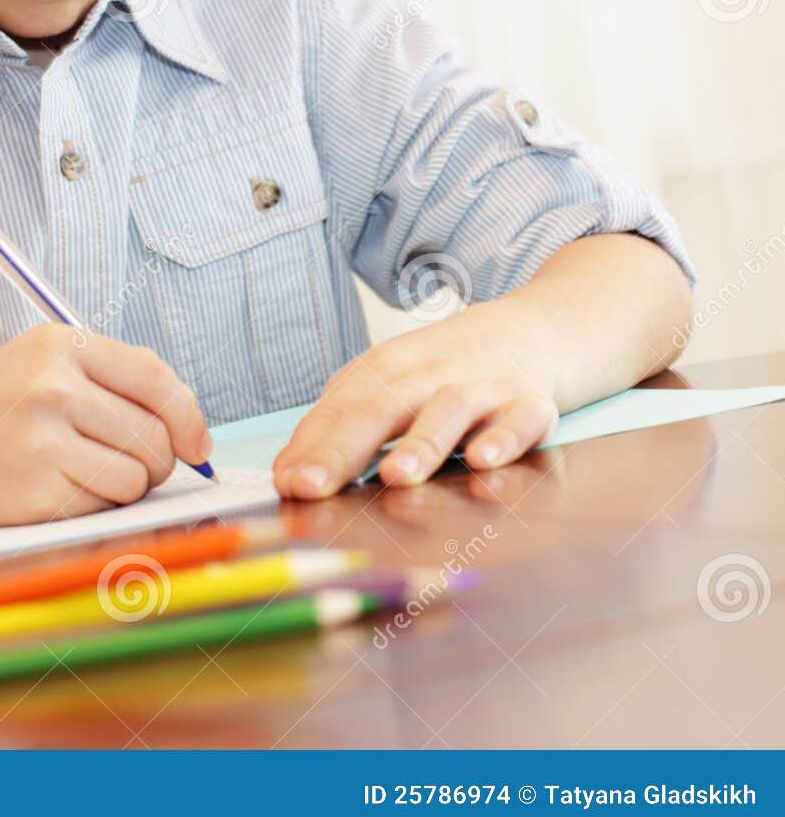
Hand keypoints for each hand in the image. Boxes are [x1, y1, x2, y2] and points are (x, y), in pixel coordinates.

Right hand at [0, 324, 211, 526]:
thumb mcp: (39, 362)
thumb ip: (109, 379)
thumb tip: (188, 427)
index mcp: (60, 345)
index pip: (155, 378)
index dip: (189, 416)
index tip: (197, 443)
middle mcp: (53, 387)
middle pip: (153, 434)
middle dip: (158, 459)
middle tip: (136, 464)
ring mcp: (43, 440)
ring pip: (136, 476)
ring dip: (127, 485)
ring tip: (86, 472)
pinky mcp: (37, 491)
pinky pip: (103, 505)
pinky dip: (95, 504)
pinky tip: (59, 488)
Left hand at [272, 299, 562, 498]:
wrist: (530, 330)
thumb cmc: (441, 372)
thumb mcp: (384, 386)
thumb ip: (336, 430)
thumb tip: (286, 478)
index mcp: (385, 371)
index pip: (340, 409)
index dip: (310, 447)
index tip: (286, 483)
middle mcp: (428, 376)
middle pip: (381, 408)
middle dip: (344, 449)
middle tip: (312, 486)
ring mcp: (481, 388)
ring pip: (448, 412)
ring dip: (421, 444)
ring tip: (395, 477)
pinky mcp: (530, 403)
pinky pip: (521, 420)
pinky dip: (505, 439)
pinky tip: (484, 460)